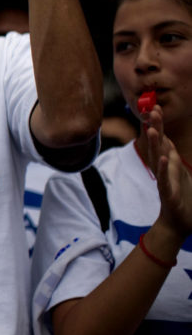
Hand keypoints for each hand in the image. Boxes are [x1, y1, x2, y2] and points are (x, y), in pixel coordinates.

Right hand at [145, 106, 191, 237]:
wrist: (178, 225)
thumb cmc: (182, 201)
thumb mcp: (182, 176)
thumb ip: (174, 161)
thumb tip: (168, 148)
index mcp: (170, 164)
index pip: (163, 140)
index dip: (158, 125)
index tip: (155, 109)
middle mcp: (165, 169)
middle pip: (159, 144)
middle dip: (156, 127)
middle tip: (152, 110)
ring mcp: (165, 180)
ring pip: (158, 158)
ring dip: (155, 144)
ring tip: (152, 130)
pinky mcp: (168, 193)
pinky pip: (164, 179)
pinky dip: (162, 168)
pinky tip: (163, 158)